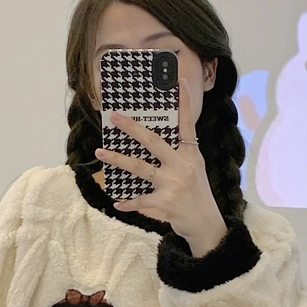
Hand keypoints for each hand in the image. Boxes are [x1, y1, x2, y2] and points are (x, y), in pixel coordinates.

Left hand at [95, 78, 226, 257]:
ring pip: (140, 168)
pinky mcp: (166, 202)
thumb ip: (178, 157)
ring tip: (100, 153)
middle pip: (153, 142)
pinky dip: (129, 204)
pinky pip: (142, 200)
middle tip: (115, 116)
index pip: (187, 125)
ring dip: (118, 160)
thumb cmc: (197, 196)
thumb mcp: (194, 171)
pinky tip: (117, 204)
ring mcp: (174, 183)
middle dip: (132, 128)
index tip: (180, 82)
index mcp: (191, 155)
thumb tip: (152, 145)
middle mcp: (183, 165)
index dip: (184, 103)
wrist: (206, 225)